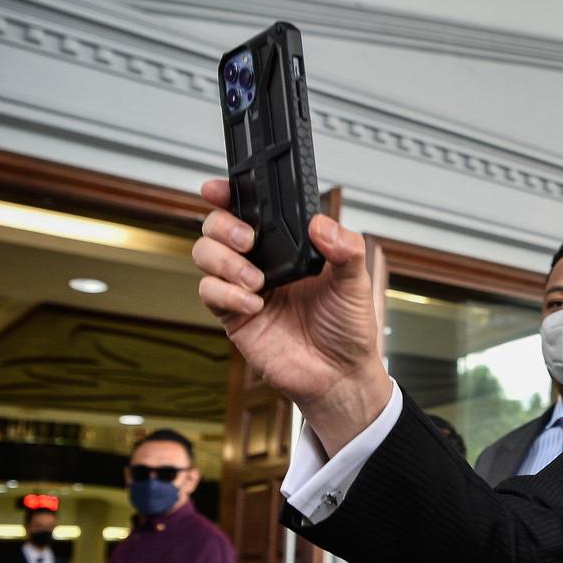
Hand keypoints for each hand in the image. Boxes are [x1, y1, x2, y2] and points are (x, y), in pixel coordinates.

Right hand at [193, 180, 389, 454]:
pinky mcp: (234, 315)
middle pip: (217, 227)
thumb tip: (322, 225)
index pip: (253, 210)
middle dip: (223, 225)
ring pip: (206, 255)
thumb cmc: (347, 328)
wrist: (340, 375)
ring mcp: (245, 287)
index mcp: (290, 247)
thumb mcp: (356, 283)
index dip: (230, 194)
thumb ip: (346, 249)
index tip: (220, 187)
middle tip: (248, 239)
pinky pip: (210, 293)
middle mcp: (263, 262)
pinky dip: (226, 293)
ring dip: (225, 261)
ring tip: (257, 281)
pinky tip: (254, 304)